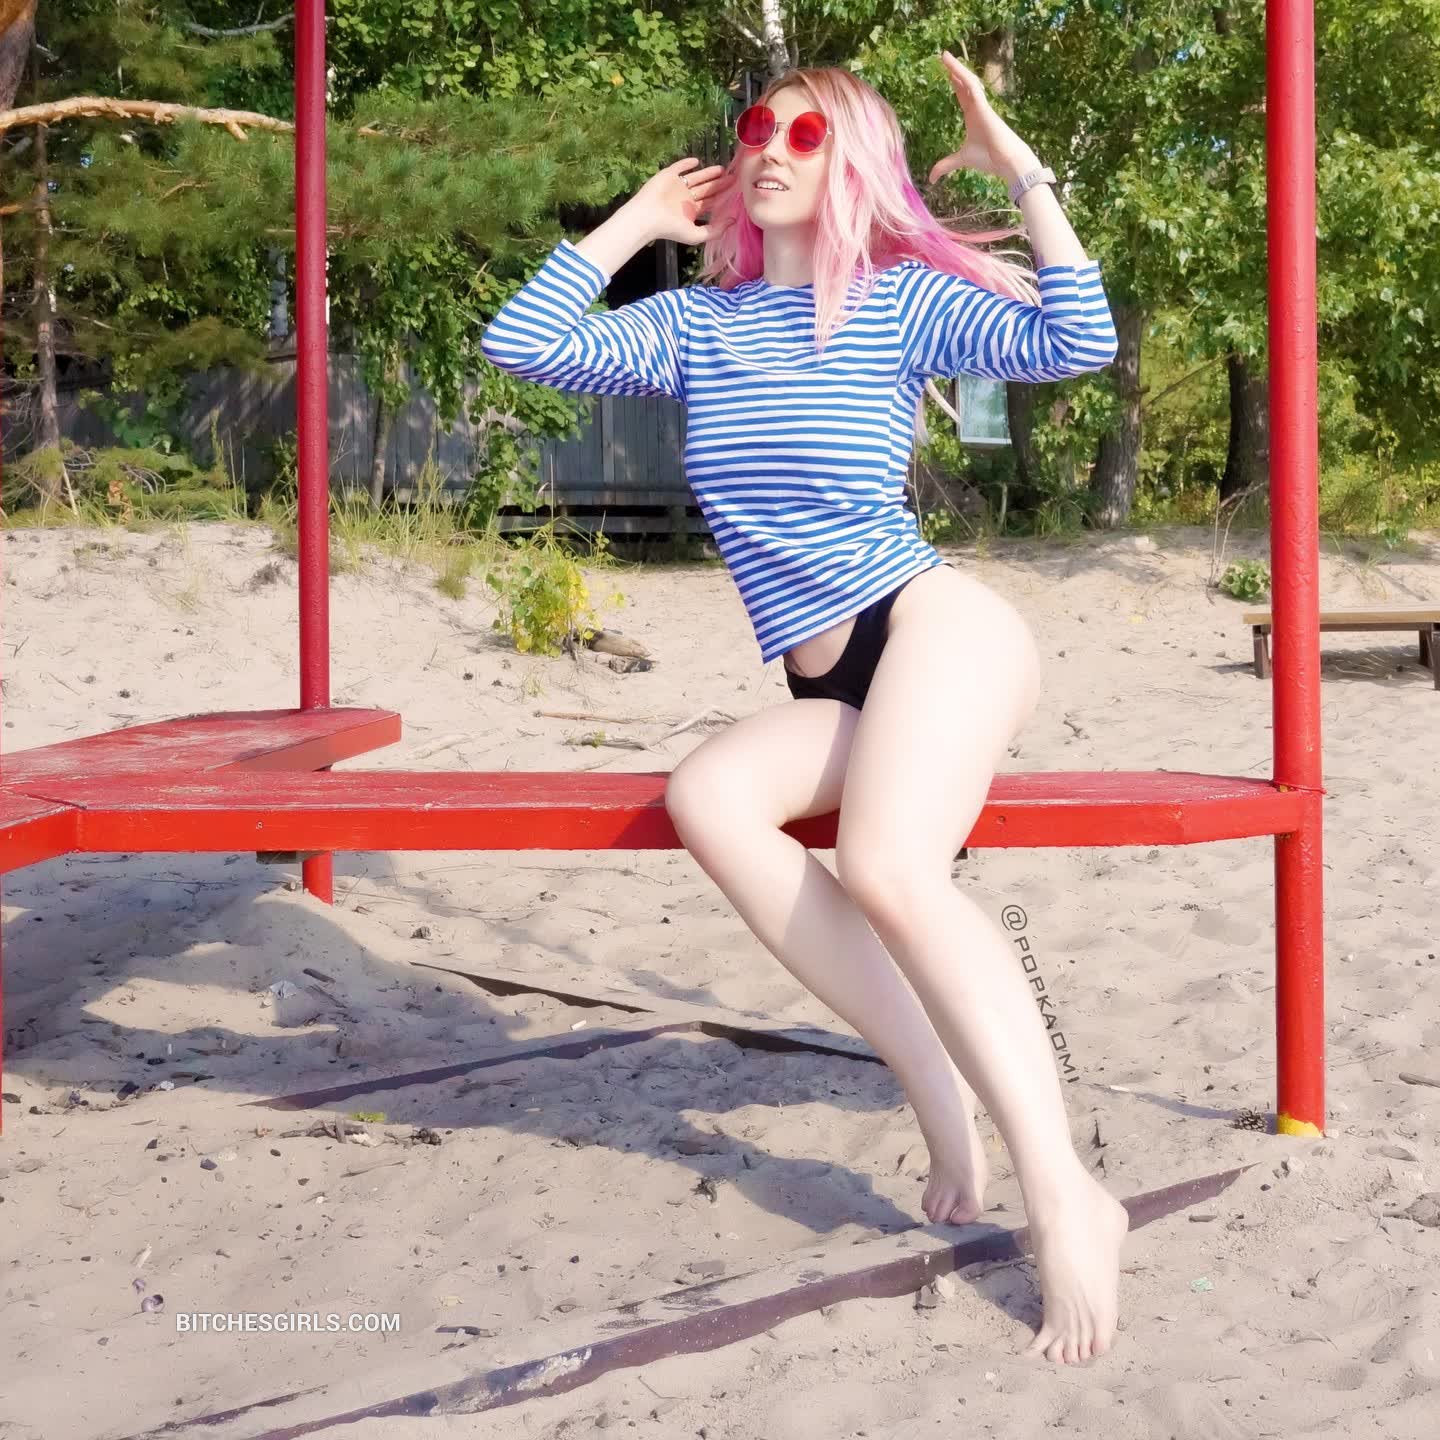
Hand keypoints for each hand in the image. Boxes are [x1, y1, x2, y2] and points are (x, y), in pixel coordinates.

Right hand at [632, 157, 726, 245]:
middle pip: (706, 189)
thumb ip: (716, 230)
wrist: (648, 217)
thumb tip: (734, 221)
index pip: (710, 202)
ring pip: (696, 177)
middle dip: (719, 184)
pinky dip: (687, 163)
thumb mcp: (697, 234)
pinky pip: (679, 167)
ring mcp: (677, 186)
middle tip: (733, 178)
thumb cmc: (671, 228)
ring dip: (708, 173)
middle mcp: (685, 198)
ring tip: (721, 169)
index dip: (722, 196)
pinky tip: (697, 161)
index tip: (735, 191)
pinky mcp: (668, 176)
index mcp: (692, 211)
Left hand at [927, 50, 1037, 187]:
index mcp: (972, 116)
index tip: (947, 74)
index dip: (954, 84)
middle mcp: (977, 107)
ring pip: (968, 81)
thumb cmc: (989, 158)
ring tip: (944, 56)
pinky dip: (962, 75)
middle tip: (943, 57)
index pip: (962, 95)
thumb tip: (931, 178)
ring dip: (956, 68)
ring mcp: (981, 105)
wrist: (1006, 161)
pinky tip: (952, 67)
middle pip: (964, 83)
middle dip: (954, 71)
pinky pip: (972, 86)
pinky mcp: (983, 106)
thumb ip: (945, 165)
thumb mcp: (961, 160)